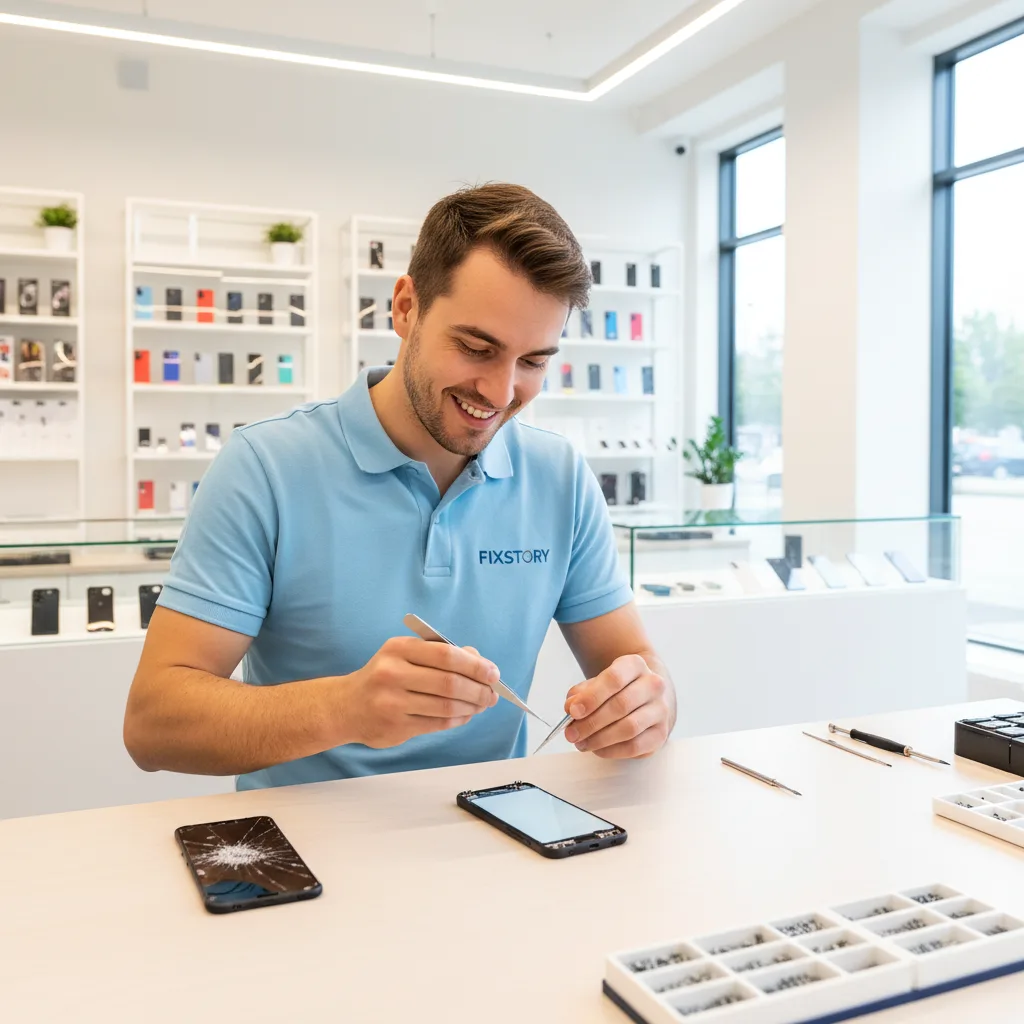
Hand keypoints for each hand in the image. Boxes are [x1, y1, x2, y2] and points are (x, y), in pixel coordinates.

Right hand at [342, 637, 498, 747]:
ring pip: (446, 706)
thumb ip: (440, 655)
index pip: (446, 655)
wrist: (346, 706)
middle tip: (492, 695)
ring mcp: (392, 702)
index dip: (475, 665)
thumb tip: (481, 663)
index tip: (493, 673)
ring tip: (481, 705)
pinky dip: (458, 719)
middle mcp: (392, 673)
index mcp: (398, 649)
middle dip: (478, 690)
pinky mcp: (395, 726)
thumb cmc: (384, 677)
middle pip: (449, 683)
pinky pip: (437, 723)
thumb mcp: (405, 655)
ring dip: (471, 707)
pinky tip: (465, 715)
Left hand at [561, 654, 672, 758]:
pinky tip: (598, 749)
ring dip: (600, 739)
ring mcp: (660, 710)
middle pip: (621, 705)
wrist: (647, 697)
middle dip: (591, 723)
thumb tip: (571, 709)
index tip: (573, 711)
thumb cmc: (617, 690)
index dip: (592, 697)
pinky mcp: (661, 733)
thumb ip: (580, 694)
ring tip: (582, 743)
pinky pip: (635, 746)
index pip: (614, 679)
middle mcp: (653, 685)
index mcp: (635, 665)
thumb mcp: (597, 683)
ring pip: (629, 728)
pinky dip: (612, 750)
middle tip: (571, 734)